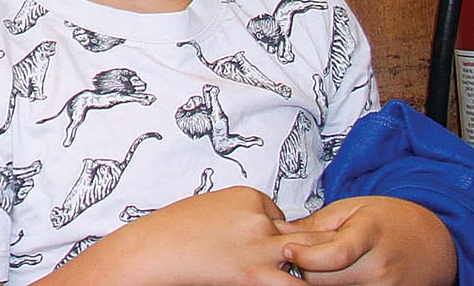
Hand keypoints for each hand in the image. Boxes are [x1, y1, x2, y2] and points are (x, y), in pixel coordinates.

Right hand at [39, 186, 308, 285]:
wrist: (151, 250)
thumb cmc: (172, 230)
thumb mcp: (209, 208)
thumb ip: (237, 215)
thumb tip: (252, 229)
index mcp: (249, 196)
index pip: (279, 215)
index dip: (272, 233)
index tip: (255, 244)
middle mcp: (260, 219)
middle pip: (303, 234)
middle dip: (307, 249)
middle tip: (316, 257)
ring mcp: (261, 247)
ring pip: (309, 260)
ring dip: (311, 270)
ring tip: (322, 278)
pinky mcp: (254, 274)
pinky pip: (293, 285)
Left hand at [280, 196, 456, 284]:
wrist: (433, 242)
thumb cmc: (392, 221)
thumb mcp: (353, 209)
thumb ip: (317, 223)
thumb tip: (282, 232)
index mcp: (370, 235)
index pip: (334, 254)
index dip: (306, 255)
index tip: (288, 250)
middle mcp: (380, 267)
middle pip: (325, 279)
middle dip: (307, 267)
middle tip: (303, 255)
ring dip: (320, 280)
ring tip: (326, 263)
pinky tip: (340, 275)